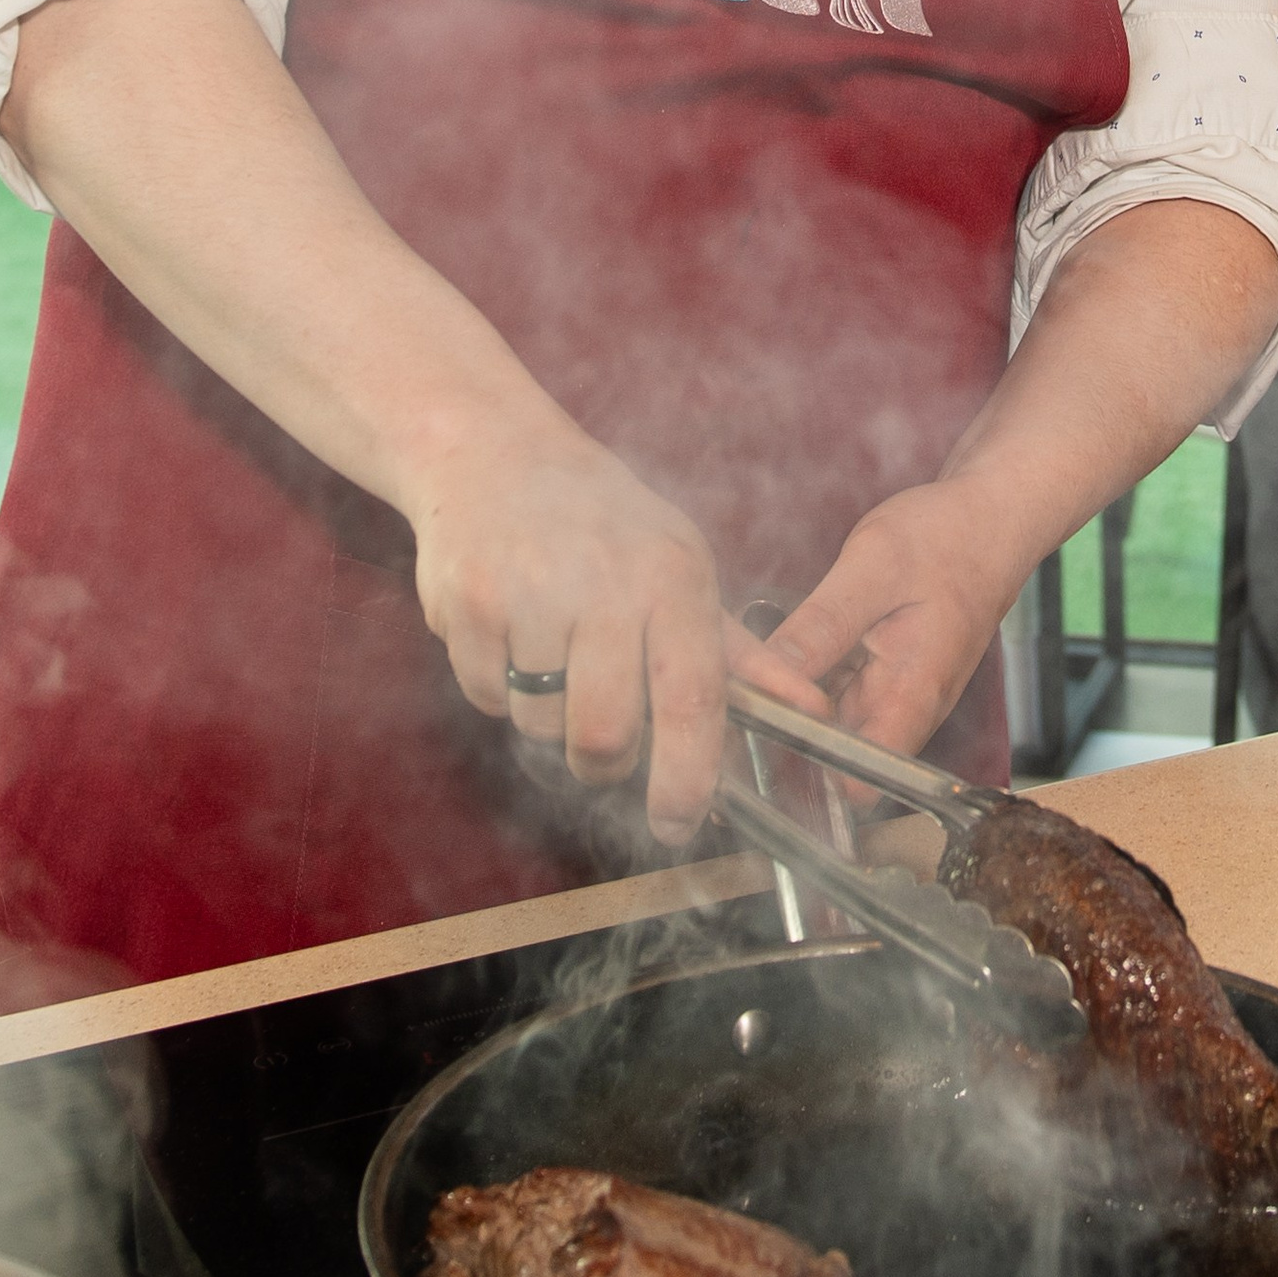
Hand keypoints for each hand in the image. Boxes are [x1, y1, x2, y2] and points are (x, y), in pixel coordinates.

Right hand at [406, 424, 815, 848]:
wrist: (493, 452)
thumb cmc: (600, 519)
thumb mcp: (680, 565)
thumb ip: (740, 654)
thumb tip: (809, 711)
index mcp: (671, 577)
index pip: (692, 698)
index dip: (687, 777)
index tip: (679, 824)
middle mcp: (605, 584)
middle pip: (603, 736)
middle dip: (602, 761)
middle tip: (602, 736)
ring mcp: (529, 593)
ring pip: (538, 726)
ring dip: (546, 716)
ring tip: (552, 651)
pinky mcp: (467, 604)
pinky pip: (486, 697)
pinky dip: (498, 684)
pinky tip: (510, 627)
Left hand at [763, 478, 1031, 758]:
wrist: (992, 516)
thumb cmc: (949, 537)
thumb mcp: (874, 569)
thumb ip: (820, 627)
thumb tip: (763, 678)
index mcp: (910, 698)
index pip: (857, 782)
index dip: (803, 771)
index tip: (753, 738)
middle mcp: (906, 710)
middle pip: (835, 756)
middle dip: (782, 733)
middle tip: (733, 698)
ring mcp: (897, 693)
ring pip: (830, 723)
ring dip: (792, 704)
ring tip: (746, 672)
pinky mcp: (888, 674)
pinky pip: (838, 692)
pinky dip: (810, 677)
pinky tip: (783, 650)